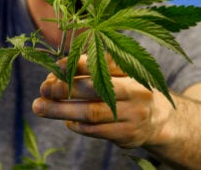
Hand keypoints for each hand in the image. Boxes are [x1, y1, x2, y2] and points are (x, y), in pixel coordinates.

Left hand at [32, 55, 174, 147]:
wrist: (159, 119)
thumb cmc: (130, 89)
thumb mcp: (121, 73)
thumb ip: (95, 66)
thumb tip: (58, 68)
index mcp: (133, 72)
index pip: (104, 65)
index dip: (79, 64)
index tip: (57, 65)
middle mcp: (135, 93)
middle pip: (95, 90)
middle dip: (65, 89)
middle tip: (43, 88)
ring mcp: (132, 116)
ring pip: (91, 113)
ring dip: (62, 110)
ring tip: (40, 107)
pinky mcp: (127, 135)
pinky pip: (95, 130)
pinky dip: (77, 125)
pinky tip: (66, 120)